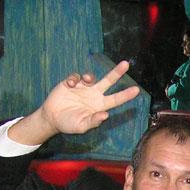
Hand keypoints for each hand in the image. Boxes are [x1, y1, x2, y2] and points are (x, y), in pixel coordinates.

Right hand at [9, 60, 139, 144]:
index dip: (126, 95)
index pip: (115, 100)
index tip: (137, 90)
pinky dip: (74, 78)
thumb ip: (93, 121)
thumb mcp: (81, 126)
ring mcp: (83, 88)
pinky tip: (69, 85)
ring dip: (89, 76)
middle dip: (117, 72)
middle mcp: (93, 95)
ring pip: (91, 76)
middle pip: (108, 81)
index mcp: (99, 106)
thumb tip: (105, 115)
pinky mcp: (71, 83)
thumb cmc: (68, 124)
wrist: (52, 118)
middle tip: (126, 64)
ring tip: (84, 79)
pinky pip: (75, 76)